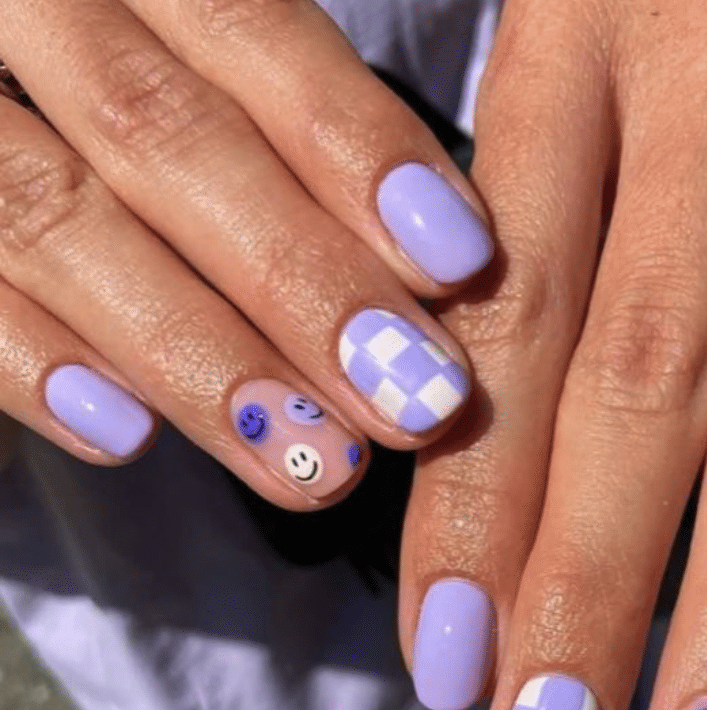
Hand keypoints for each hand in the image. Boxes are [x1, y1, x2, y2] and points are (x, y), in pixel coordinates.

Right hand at [0, 0, 492, 507]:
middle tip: (418, 402)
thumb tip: (442, 260)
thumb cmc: (137, 129)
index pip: (245, 25)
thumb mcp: (200, 91)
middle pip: (158, 129)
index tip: (462, 262)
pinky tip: (127, 440)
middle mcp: (20, 8)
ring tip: (317, 465)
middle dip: (301, 277)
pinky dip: (33, 360)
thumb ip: (288, 137)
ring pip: (51, 212)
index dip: (356, 144)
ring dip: (198, 355)